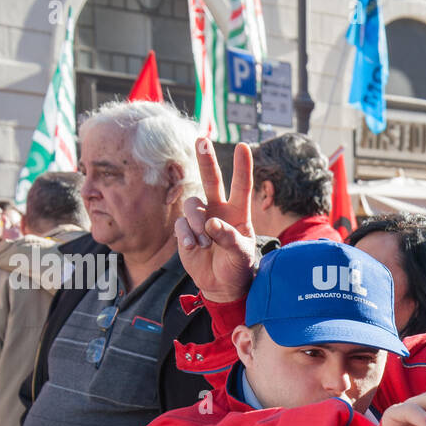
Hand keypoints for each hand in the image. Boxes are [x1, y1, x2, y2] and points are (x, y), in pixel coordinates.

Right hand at [175, 137, 258, 303]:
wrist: (222, 286)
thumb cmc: (238, 267)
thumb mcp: (241, 255)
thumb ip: (229, 239)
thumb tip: (211, 223)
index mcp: (238, 213)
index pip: (242, 186)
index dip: (242, 166)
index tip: (243, 146)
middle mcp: (219, 210)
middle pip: (211, 180)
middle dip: (206, 160)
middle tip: (202, 140)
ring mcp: (201, 219)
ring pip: (192, 205)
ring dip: (196, 223)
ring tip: (205, 243)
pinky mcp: (186, 231)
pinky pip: (181, 225)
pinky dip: (187, 236)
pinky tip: (194, 248)